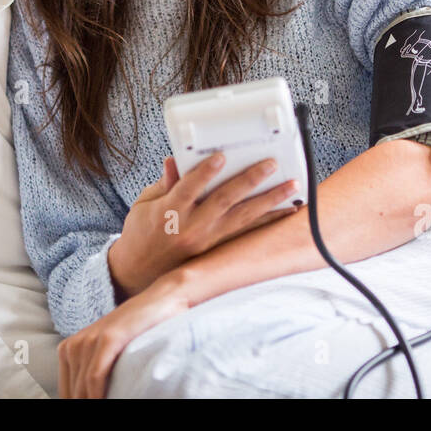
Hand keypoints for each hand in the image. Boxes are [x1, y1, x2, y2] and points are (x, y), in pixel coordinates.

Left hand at [58, 273, 192, 397]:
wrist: (161, 300)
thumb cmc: (137, 330)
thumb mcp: (107, 352)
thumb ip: (94, 371)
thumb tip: (88, 396)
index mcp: (68, 350)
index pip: (66, 393)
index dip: (75, 405)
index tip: (85, 426)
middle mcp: (73, 345)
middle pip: (72, 394)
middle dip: (84, 405)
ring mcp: (88, 341)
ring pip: (82, 390)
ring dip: (92, 404)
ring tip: (110, 408)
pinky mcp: (107, 339)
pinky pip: (95, 378)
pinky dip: (98, 397)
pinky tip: (108, 402)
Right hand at [108, 152, 301, 298]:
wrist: (138, 273)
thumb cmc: (140, 233)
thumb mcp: (144, 204)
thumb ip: (164, 183)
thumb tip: (174, 161)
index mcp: (169, 212)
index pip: (190, 188)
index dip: (206, 172)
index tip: (222, 156)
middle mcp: (191, 228)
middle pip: (224, 201)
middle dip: (249, 180)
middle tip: (270, 164)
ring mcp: (207, 241)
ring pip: (243, 218)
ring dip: (270, 201)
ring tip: (291, 186)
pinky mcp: (216, 250)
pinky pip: (247, 234)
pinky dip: (267, 222)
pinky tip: (285, 211)